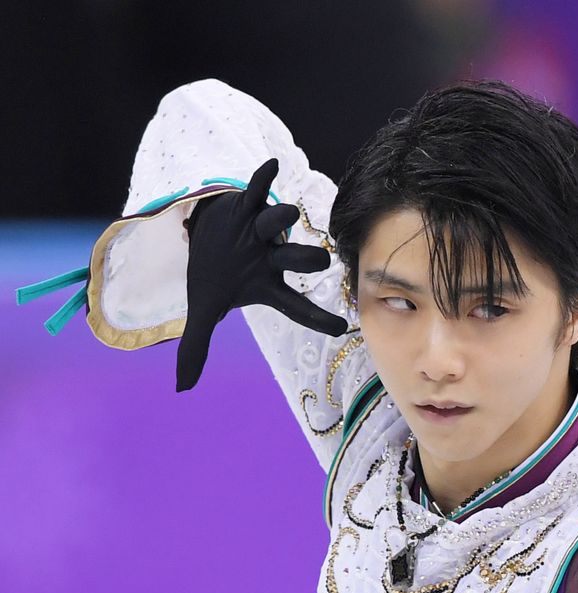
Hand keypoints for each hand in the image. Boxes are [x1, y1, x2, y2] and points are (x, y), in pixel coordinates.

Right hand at [176, 157, 347, 391]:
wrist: (204, 238)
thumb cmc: (216, 275)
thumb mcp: (204, 311)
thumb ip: (196, 347)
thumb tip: (181, 387)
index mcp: (268, 285)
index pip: (298, 307)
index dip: (318, 318)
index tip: (342, 329)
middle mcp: (272, 257)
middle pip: (297, 259)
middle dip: (309, 261)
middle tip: (319, 263)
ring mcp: (262, 230)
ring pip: (279, 222)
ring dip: (282, 218)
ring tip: (289, 215)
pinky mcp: (246, 204)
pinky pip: (258, 189)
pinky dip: (263, 178)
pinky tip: (271, 166)